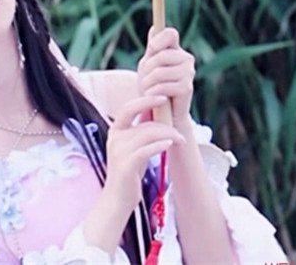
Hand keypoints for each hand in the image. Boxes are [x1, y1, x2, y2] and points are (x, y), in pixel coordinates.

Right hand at [104, 95, 185, 212]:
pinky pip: (146, 149)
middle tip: (180, 132)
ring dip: (169, 136)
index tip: (163, 97)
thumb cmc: (129, 171)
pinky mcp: (126, 165)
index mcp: (115, 131)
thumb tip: (154, 109)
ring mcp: (118, 151)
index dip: (146, 100)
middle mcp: (115, 138)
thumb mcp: (133, 147)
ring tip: (180, 141)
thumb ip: (140, 129)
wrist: (118, 198)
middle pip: (144, 123)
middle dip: (165, 125)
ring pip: (148, 134)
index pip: (128, 107)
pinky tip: (170, 146)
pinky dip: (160, 145)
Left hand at [136, 26, 195, 124]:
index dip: (159, 39)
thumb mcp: (149, 64)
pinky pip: (162, 86)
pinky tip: (153, 98)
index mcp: (176, 50)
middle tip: (145, 81)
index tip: (152, 48)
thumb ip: (152, 48)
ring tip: (147, 90)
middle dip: (146, 70)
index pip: (170, 34)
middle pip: (160, 55)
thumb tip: (154, 28)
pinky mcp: (187, 88)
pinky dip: (152, 93)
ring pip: (158, 72)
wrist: (161, 112)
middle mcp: (186, 58)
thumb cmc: (153, 86)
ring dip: (146, 84)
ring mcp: (189, 73)